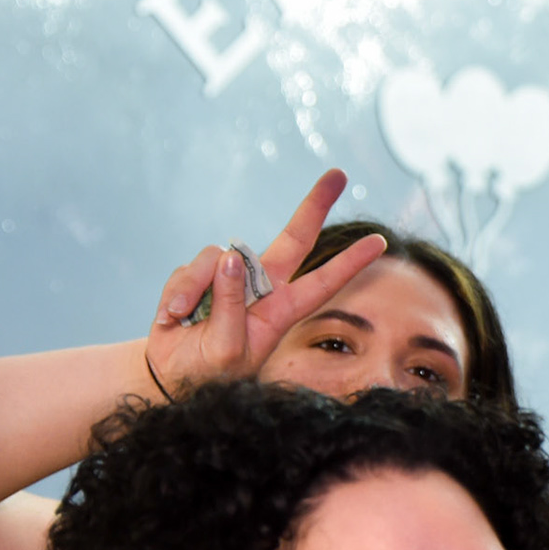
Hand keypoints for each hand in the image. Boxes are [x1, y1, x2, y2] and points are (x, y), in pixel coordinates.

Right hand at [146, 170, 387, 391]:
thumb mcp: (225, 349)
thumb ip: (231, 305)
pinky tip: (173, 317)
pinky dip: (176, 293)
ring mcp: (230, 278)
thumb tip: (231, 257)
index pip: (322, 282)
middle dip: (315, 205)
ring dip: (196, 289)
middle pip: (293, 238)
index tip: (380, 242)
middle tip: (339, 174)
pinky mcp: (199, 274)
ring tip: (187, 321)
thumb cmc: (207, 371)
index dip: (349, 262)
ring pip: (217, 257)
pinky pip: (187, 269)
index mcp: (280, 311)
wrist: (168, 375)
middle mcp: (261, 288)